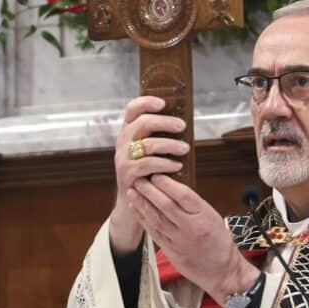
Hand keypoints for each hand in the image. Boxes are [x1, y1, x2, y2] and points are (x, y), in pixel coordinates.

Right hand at [109, 96, 188, 253]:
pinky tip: (176, 166)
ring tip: (185, 149)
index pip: (131, 110)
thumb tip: (183, 125)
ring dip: (169, 145)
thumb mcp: (151, 154)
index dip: (145, 102)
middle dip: (164, 122)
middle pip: (141, 123)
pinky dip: (164, 164)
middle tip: (182, 126)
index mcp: (129, 133)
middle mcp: (123, 143)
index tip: (163, 102)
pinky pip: (147, 165)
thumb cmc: (148, 176)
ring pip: (147, 144)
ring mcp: (123, 159)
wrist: (133, 205)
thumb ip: (160, 138)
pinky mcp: (127, 174)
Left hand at [129, 174, 257, 302]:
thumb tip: (174, 189)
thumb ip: (194, 205)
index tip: (156, 175)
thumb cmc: (220, 243)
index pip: (183, 196)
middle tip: (139, 179)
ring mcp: (179, 241)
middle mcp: (190, 228)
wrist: (222, 271)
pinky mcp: (171, 251)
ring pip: (156, 218)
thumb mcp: (213, 217)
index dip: (167, 184)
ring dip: (142, 203)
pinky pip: (153, 232)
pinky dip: (143, 219)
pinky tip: (136, 209)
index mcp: (204, 216)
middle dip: (149, 191)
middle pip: (166, 206)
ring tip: (132, 192)